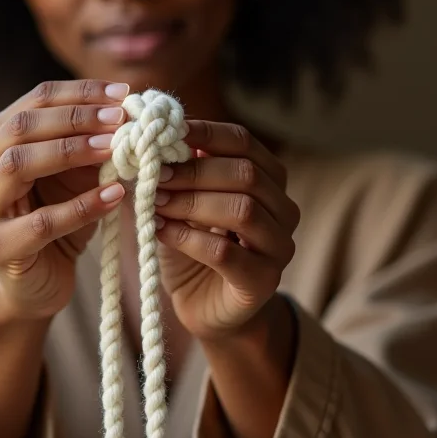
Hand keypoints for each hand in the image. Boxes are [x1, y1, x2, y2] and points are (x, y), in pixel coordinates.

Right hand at [0, 79, 128, 319]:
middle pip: (21, 127)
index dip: (80, 94)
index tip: (124, 94)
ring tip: (115, 150)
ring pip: (17, 165)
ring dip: (71, 151)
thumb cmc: (58, 218)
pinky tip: (115, 195)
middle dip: (76, 118)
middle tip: (120, 119)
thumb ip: (90, 145)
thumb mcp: (75, 174)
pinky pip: (41, 222)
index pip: (34, 102)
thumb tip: (129, 114)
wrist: (35, 283)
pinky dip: (82, 206)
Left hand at [153, 121, 299, 339]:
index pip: (244, 142)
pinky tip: (160, 231)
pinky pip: (225, 253)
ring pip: (241, 210)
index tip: (166, 131)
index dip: (205, 133)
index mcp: (269, 179)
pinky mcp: (262, 282)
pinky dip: (187, 238)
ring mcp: (279, 247)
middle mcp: (284, 209)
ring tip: (154, 203)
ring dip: (190, 203)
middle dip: (193, 172)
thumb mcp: (183, 200)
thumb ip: (178, 170)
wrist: (206, 306)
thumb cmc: (194, 245)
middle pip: (245, 174)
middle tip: (153, 175)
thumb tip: (152, 136)